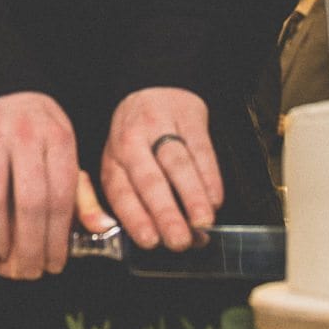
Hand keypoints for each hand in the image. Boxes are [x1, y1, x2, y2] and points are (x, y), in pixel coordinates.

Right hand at [0, 90, 77, 279]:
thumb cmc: (37, 129)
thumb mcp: (65, 151)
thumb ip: (80, 192)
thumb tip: (99, 227)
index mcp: (58, 139)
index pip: (61, 198)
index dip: (57, 238)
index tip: (55, 264)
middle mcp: (25, 136)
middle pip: (29, 203)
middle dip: (30, 246)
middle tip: (29, 270)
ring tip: (3, 259)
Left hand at [100, 87, 222, 250]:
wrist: (153, 88)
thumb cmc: (136, 140)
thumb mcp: (118, 165)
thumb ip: (123, 204)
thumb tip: (131, 235)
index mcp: (114, 161)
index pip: (121, 193)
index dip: (135, 218)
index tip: (150, 241)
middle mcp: (132, 142)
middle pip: (149, 180)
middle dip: (165, 212)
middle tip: (179, 240)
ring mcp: (160, 127)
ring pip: (177, 164)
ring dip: (191, 196)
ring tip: (203, 222)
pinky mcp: (188, 117)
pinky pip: (201, 148)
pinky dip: (210, 176)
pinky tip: (215, 198)